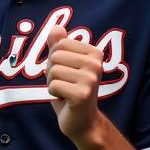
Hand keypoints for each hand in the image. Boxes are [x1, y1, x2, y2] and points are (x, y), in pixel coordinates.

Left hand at [46, 24, 103, 141]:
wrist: (82, 122)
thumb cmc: (71, 91)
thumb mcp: (64, 65)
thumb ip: (59, 46)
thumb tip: (56, 27)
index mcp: (95, 53)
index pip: (60, 44)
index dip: (56, 59)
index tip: (68, 72)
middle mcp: (96, 64)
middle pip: (55, 56)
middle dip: (53, 71)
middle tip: (66, 84)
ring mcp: (91, 79)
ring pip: (53, 70)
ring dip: (53, 83)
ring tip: (66, 91)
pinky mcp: (82, 94)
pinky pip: (53, 85)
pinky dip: (53, 94)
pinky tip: (66, 100)